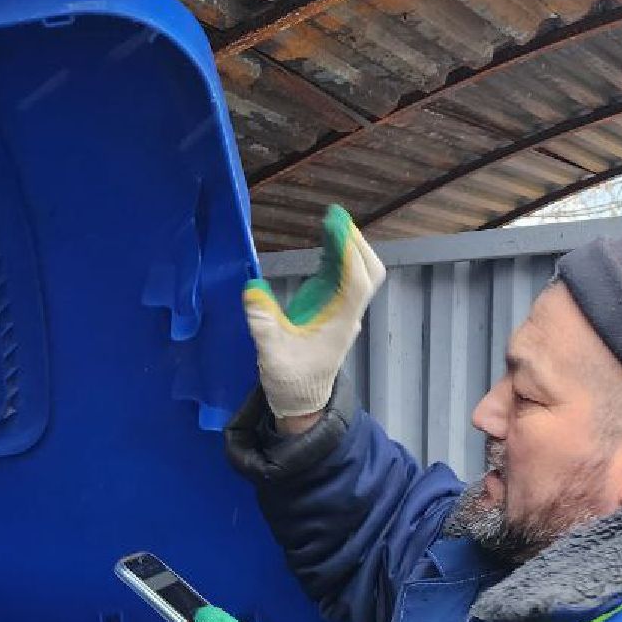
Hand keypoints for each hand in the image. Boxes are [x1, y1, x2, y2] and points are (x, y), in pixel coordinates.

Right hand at [244, 205, 385, 419]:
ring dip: (347, 246)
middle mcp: (347, 313)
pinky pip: (341, 277)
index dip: (349, 254)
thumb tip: (252, 288)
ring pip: (358, 272)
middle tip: (336, 218)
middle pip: (368, 273)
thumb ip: (263, 323)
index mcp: (339, 324)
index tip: (336, 228)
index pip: (356, 283)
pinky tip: (324, 239)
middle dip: (356, 244)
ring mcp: (342, 310)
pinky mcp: (331, 309)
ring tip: (330, 220)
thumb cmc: (291, 382)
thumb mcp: (272, 355)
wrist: (302, 403)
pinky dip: (336, 256)